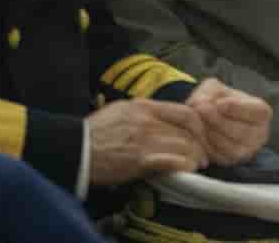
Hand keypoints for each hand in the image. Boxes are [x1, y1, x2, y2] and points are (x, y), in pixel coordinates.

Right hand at [86, 98, 209, 185]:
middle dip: (199, 145)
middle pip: (188, 132)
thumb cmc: (95, 131)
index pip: (185, 112)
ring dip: (194, 157)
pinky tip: (186, 170)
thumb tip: (161, 120)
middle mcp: (149, 121)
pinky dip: (183, 166)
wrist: (75, 148)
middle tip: (202, 155)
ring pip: (184, 146)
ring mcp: (146, 140)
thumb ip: (144, 113)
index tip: (200, 136)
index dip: (199, 126)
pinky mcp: (140, 160)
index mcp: (145, 107)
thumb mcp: (121, 110)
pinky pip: (172, 161)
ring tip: (196, 165)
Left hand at [186, 78, 273, 164]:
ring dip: (212, 134)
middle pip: (242, 132)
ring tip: (198, 121)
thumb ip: (209, 92)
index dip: (237, 108)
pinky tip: (198, 133)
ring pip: (230, 147)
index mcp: (262, 113)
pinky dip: (207, 145)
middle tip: (201, 110)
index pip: (257, 112)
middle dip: (219, 121)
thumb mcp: (216, 88)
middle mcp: (259, 135)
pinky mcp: (230, 161)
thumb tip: (201, 104)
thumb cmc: (219, 100)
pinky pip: (219, 156)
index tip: (218, 103)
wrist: (213, 117)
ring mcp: (246, 151)